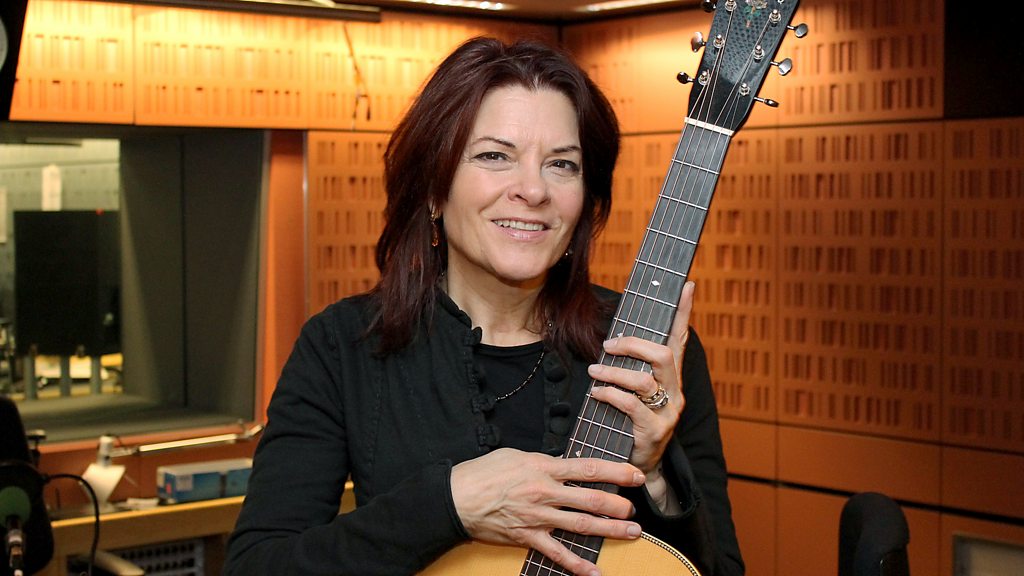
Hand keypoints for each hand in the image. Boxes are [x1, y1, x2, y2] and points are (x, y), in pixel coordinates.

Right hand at [450, 448, 645, 575]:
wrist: (457, 497)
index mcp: (543, 468)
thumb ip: (543, 461)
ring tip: (631, 532)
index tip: (633, 474)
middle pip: (590, 499)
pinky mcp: (528, 537)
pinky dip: (577, 565)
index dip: (615, 472)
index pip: (588, 468)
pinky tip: (594, 572)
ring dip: (609, 530)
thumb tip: (562, 464)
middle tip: (635, 508)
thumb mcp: (515, 455)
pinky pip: (557, 553)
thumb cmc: (483, 473)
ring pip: (581, 525)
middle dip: (618, 505)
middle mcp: (545, 493)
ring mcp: (538, 518)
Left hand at [587, 281, 694, 482]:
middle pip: (664, 355)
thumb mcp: (634, 390)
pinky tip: (596, 392)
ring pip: (645, 380)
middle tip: (609, 344)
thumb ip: (631, 366)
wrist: (641, 466)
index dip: (684, 312)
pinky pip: (632, 405)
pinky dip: (610, 395)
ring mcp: (667, 413)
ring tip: (595, 370)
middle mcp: (675, 392)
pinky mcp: (653, 431)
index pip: (680, 338)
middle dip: (634, 345)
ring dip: (615, 372)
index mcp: (671, 377)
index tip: (688, 285)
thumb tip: (612, 338)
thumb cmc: (632, 420)